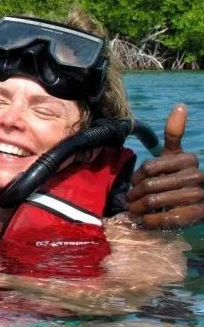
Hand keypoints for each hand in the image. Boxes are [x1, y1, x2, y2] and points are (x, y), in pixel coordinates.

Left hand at [127, 104, 203, 228]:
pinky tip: (145, 219)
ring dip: (139, 208)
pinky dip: (150, 220)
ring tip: (134, 209)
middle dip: (135, 194)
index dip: (137, 176)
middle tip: (130, 199)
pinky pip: (167, 219)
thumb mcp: (174, 154)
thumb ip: (174, 132)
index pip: (149, 167)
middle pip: (150, 185)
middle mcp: (197, 176)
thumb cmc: (176, 175)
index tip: (136, 181)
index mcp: (188, 159)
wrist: (195, 202)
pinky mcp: (197, 216)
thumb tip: (180, 105)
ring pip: (156, 201)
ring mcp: (198, 196)